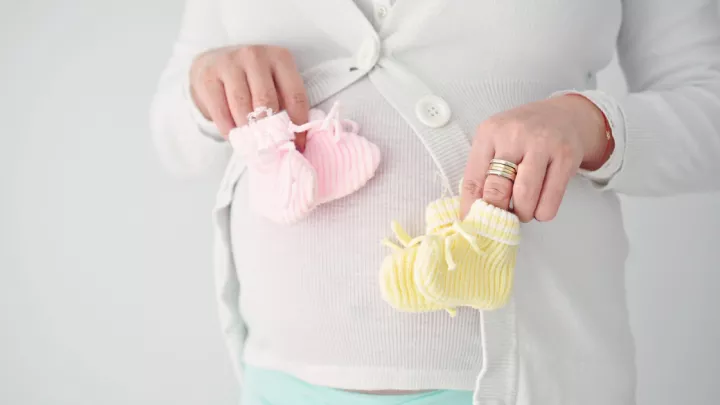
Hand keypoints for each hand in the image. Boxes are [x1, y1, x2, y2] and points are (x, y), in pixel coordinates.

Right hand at [189, 45, 308, 149]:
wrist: (212, 64)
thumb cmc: (250, 80)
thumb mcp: (273, 84)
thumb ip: (285, 105)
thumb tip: (298, 142)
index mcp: (279, 58)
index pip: (295, 96)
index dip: (297, 125)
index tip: (297, 146)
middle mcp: (255, 56)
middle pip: (267, 101)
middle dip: (271, 130)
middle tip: (272, 148)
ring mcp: (229, 63)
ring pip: (243, 107)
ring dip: (248, 131)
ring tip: (252, 144)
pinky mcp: (208, 76)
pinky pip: (221, 111)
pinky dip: (229, 130)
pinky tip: (233, 136)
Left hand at [460, 94, 612, 221]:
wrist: (565, 115)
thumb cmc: (523, 135)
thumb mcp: (496, 142)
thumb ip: (482, 171)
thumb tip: (470, 212)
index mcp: (490, 132)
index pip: (472, 179)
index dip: (471, 208)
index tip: (472, 224)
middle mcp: (515, 135)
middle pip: (497, 190)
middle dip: (496, 213)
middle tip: (499, 221)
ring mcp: (543, 145)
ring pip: (524, 199)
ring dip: (522, 214)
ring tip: (522, 210)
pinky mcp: (566, 157)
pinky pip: (549, 202)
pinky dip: (542, 213)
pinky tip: (540, 204)